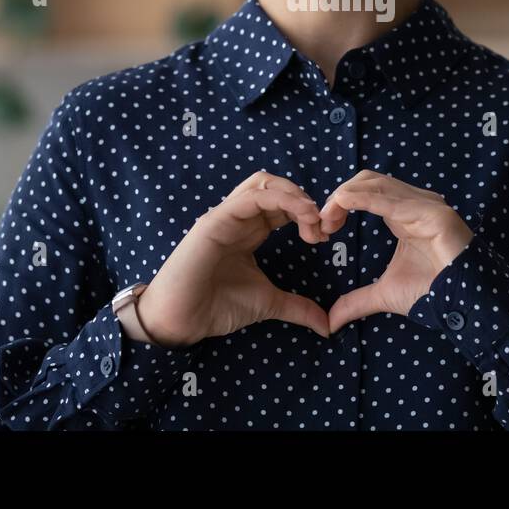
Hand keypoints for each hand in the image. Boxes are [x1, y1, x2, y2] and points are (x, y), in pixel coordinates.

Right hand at [131, 171, 331, 346]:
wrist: (182, 321)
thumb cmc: (217, 307)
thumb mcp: (268, 303)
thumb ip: (297, 307)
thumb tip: (327, 326)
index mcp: (249, 231)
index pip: (282, 205)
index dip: (307, 214)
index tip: (324, 237)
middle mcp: (239, 219)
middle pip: (274, 186)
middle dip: (304, 200)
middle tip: (320, 226)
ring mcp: (226, 216)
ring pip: (263, 183)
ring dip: (294, 194)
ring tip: (312, 217)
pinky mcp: (216, 220)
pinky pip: (251, 196)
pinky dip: (281, 199)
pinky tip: (300, 215)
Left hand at [319, 169, 473, 334]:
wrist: (461, 304)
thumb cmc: (431, 293)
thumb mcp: (385, 295)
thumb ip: (356, 302)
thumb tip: (330, 322)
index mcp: (404, 213)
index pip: (366, 191)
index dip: (340, 201)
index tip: (323, 226)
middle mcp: (415, 202)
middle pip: (368, 179)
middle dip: (340, 195)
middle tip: (323, 223)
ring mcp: (426, 205)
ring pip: (377, 183)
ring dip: (346, 196)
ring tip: (328, 218)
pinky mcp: (434, 213)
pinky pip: (392, 200)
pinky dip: (363, 199)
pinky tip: (343, 204)